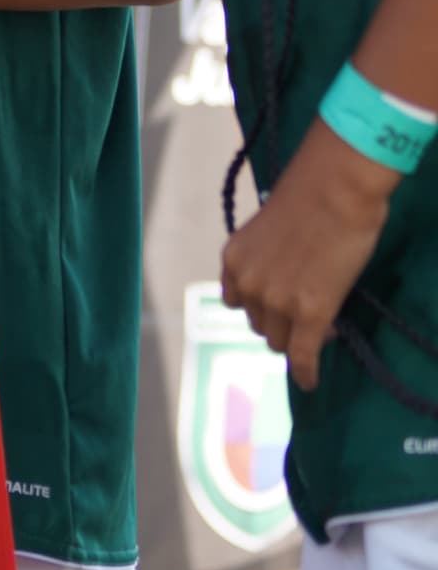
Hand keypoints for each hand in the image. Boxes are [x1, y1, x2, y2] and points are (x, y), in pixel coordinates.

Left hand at [221, 120, 397, 390]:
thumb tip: (286, 275)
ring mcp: (276, 301)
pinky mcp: (309, 314)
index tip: (277, 305)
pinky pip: (302, 355)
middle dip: (279, 321)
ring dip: (295, 338)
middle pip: (258, 323)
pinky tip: (309, 381)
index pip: (237, 299)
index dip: (258, 305)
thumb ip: (268, 256)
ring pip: (278, 341)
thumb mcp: (270, 227)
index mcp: (234, 258)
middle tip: (306, 313)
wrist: (336, 188)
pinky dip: (305, 371)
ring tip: (323, 326)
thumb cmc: (310, 193)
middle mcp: (248, 283)